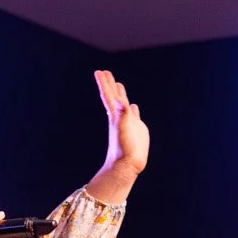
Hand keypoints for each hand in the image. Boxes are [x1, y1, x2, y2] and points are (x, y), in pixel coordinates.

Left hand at [86, 70, 146, 203]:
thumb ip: (122, 114)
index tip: (99, 71)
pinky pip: (134, 115)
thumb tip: (120, 100)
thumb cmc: (124, 150)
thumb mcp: (123, 130)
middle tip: (105, 72)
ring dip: (121, 94)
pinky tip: (132, 106)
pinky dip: (132, 109)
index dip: (104, 84)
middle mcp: (120, 117)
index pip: (108, 96)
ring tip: (119, 85)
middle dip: (110, 84)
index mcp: (115, 116)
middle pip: (114, 96)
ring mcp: (129, 123)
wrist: (127, 166)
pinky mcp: (137, 130)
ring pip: (124, 105)